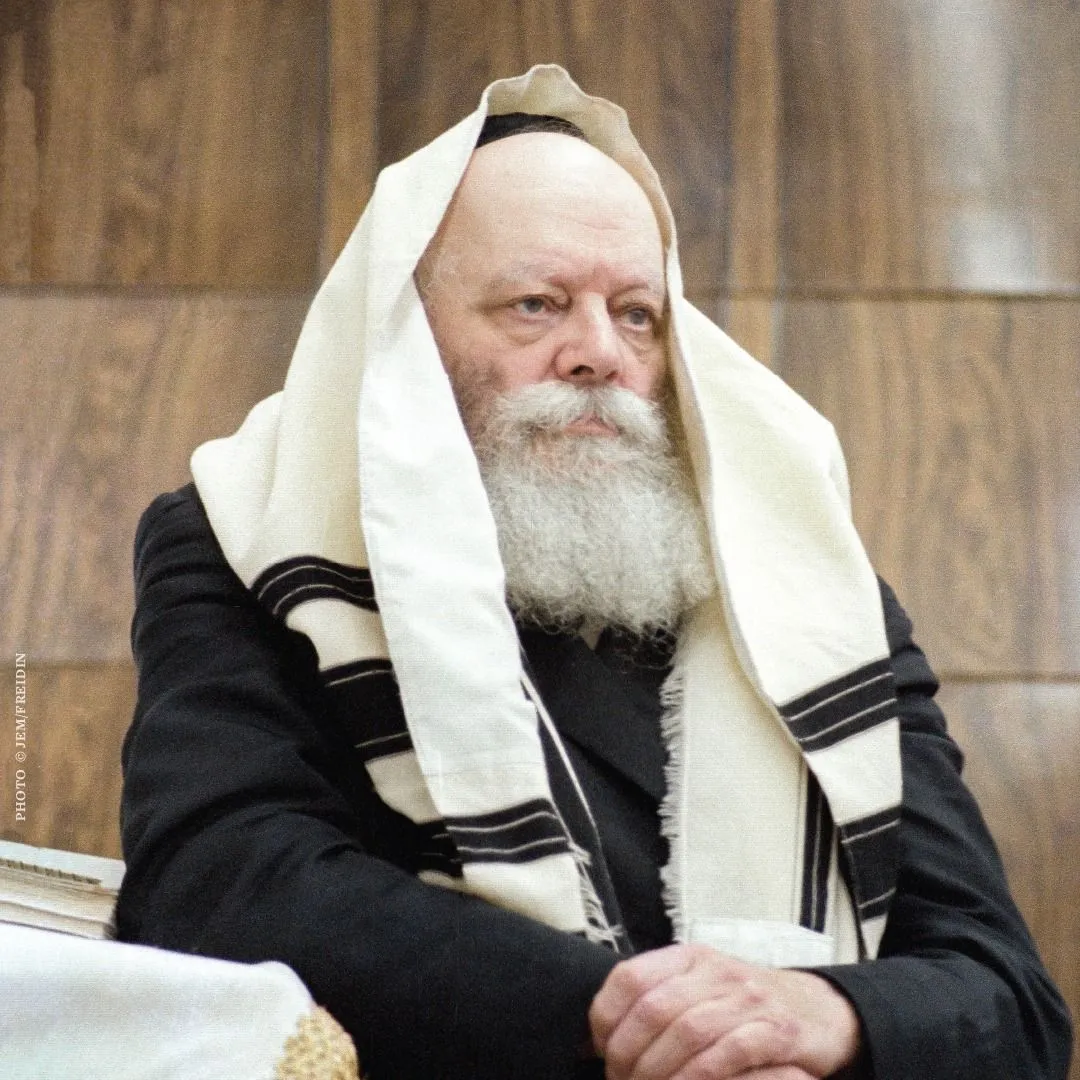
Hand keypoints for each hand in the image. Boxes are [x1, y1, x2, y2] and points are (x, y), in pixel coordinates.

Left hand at [588, 944, 861, 1079]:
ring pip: (689, 1031)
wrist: (819, 1010)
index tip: (601, 1050)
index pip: (630, 976)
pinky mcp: (778, 1029)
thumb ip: (655, 1001)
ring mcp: (749, 998)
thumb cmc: (744, 1007)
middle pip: (655, 1008)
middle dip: (629, 1054)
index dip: (606, 1016)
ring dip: (659, 1071)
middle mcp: (716, 971)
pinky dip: (700, 1076)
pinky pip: (730, 1052)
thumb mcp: (698, 990)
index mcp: (689, 958)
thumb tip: (597, 1036)